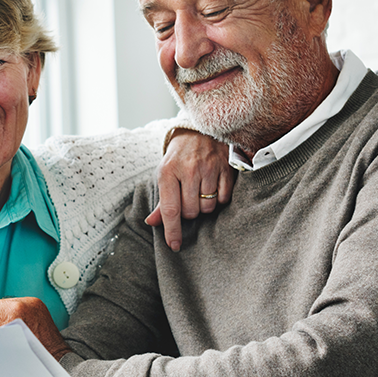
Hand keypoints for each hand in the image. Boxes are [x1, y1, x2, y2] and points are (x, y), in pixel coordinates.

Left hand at [146, 128, 233, 250]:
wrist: (198, 131)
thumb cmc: (178, 158)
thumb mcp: (165, 175)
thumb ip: (162, 201)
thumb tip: (151, 222)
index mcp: (167, 172)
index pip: (170, 209)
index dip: (172, 230)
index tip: (174, 245)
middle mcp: (188, 169)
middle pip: (191, 212)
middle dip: (189, 212)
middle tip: (187, 198)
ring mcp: (209, 168)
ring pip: (208, 207)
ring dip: (204, 206)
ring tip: (200, 191)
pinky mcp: (226, 167)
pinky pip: (224, 198)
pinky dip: (219, 199)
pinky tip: (213, 187)